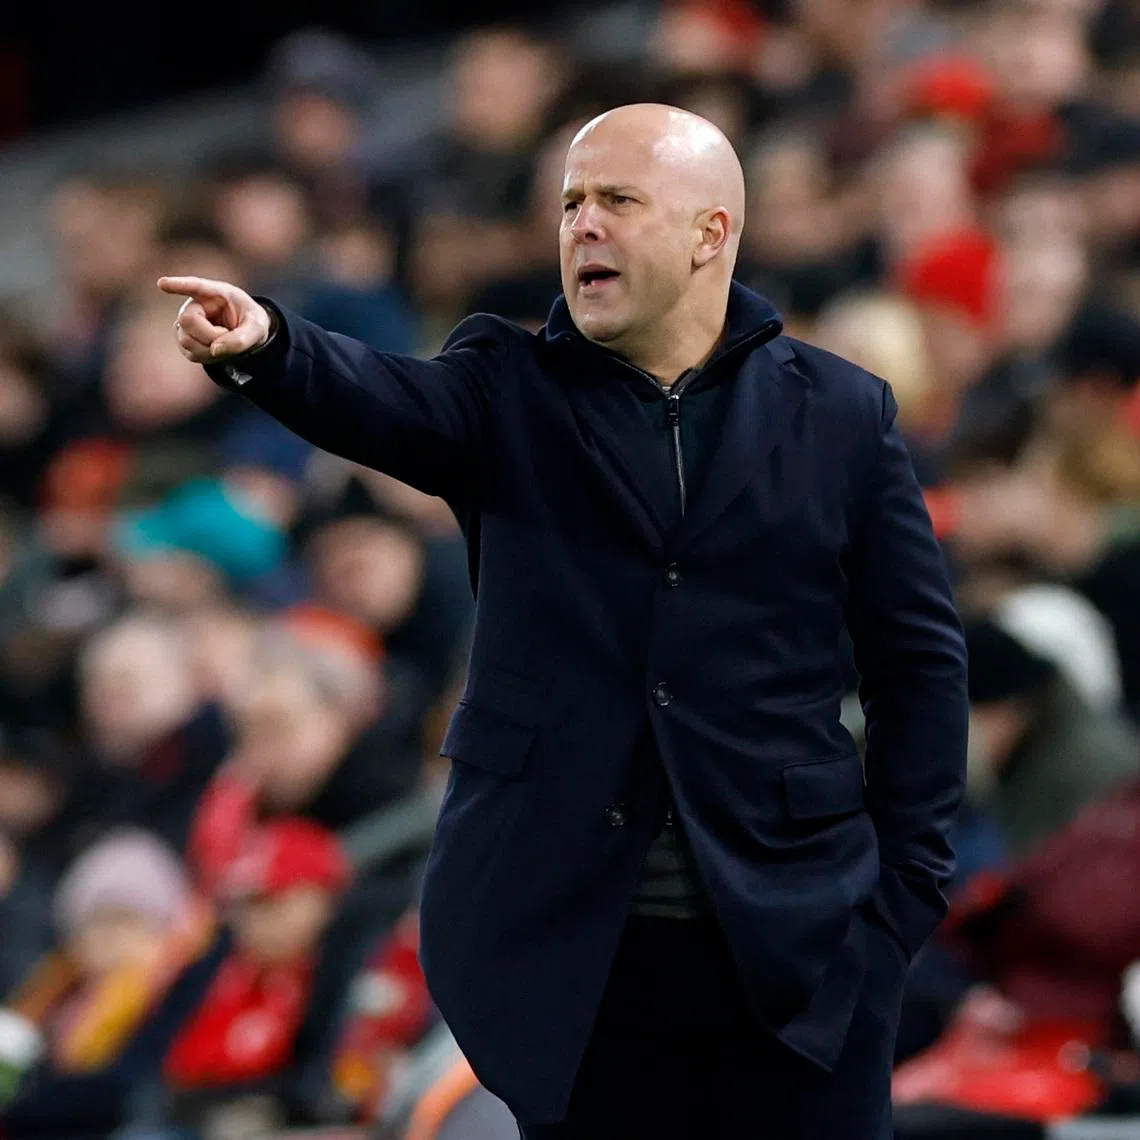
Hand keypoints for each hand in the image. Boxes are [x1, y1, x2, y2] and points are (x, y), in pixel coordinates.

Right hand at [157, 275, 271, 363]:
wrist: (248, 334)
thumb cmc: (252, 322)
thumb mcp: (258, 328)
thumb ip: (242, 339)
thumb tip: (215, 350)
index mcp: (216, 292)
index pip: (195, 286)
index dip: (179, 285)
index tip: (162, 284)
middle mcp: (196, 304)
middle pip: (188, 320)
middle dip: (210, 336)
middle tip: (227, 335)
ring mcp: (187, 322)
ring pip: (186, 340)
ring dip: (210, 349)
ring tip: (225, 342)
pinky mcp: (185, 339)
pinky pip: (190, 353)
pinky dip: (207, 357)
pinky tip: (217, 350)